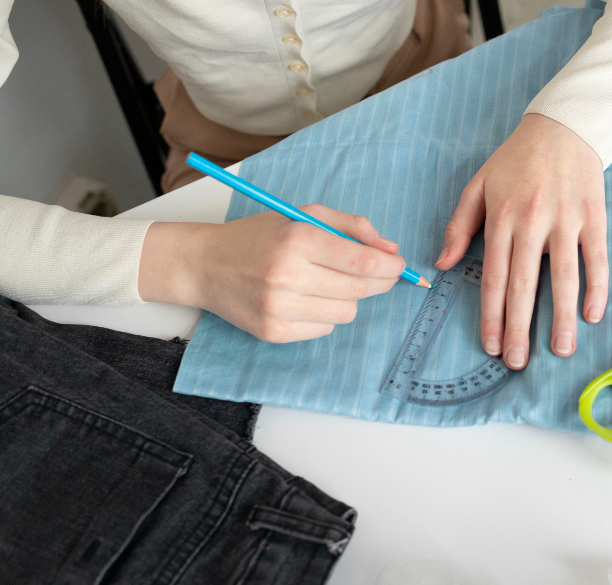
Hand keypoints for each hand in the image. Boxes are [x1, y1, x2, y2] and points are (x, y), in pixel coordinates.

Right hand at [138, 205, 404, 342]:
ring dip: (347, 298)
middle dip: (378, 282)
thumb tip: (390, 249)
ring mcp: (278, 307)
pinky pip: (325, 329)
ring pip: (346, 312)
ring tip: (326, 283)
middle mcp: (287, 274)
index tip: (397, 265)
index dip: (390, 267)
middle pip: (360, 289)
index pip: (362, 262)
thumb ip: (352, 227)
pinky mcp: (273, 332)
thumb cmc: (259, 237)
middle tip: (377, 275)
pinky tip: (306, 299)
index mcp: (297, 238)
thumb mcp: (304, 216)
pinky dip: (324, 314)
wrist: (204, 265)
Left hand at [435, 113, 607, 369]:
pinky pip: (596, 257)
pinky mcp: (592, 216)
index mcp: (501, 219)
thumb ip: (459, 226)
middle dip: (519, 328)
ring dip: (562, 317)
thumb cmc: (517, 159)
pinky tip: (592, 314)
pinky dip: (597, 286)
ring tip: (562, 350)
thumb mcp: (478, 186)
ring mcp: (565, 220)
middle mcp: (531, 222)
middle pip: (524, 284)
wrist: (563, 126)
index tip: (491, 345)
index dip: (491, 315)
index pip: (492, 277)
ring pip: (563, 277)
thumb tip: (441, 264)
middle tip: (518, 362)